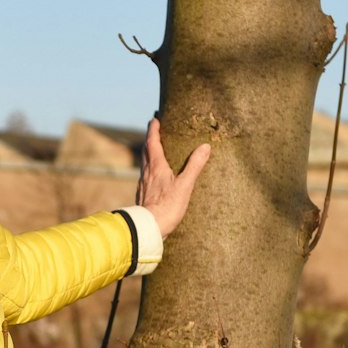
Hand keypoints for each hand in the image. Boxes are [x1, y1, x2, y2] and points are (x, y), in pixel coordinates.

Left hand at [137, 116, 210, 237]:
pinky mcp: (143, 195)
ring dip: (148, 153)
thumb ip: (194, 166)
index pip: (152, 143)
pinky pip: (145, 176)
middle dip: (150, 138)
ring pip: (144, 163)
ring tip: (154, 150)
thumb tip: (205, 147)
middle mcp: (147, 173)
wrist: (148, 228)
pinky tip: (153, 176)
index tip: (154, 119)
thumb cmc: (167, 207)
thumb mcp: (185, 185)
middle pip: (146, 151)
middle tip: (153, 129)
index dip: (154, 130)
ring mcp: (143, 184)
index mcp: (156, 167)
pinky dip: (149, 169)